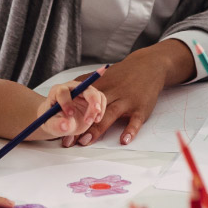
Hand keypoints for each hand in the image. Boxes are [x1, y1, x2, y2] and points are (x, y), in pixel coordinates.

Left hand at [37, 82, 106, 139]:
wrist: (60, 121)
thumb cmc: (54, 120)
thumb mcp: (51, 125)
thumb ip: (57, 125)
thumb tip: (65, 126)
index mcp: (58, 91)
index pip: (63, 91)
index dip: (66, 102)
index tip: (70, 114)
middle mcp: (72, 88)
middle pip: (84, 87)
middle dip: (91, 101)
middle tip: (90, 117)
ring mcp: (84, 92)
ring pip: (95, 93)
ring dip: (96, 108)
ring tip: (91, 121)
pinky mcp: (92, 98)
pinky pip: (101, 99)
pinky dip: (101, 109)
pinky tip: (96, 119)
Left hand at [65, 44, 186, 146]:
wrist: (148, 66)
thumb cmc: (123, 74)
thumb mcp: (104, 75)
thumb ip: (86, 83)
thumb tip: (67, 91)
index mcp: (101, 86)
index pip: (82, 101)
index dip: (70, 114)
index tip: (59, 127)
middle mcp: (113, 93)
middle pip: (93, 111)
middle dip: (79, 125)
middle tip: (69, 140)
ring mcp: (127, 101)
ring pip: (110, 115)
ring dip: (97, 129)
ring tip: (86, 141)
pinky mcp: (141, 108)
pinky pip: (135, 121)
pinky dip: (130, 131)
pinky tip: (123, 140)